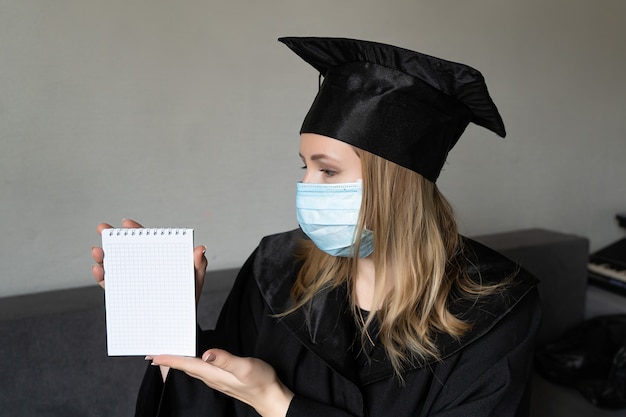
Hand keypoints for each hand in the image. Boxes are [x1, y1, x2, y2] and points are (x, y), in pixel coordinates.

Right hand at [91, 219, 207, 303]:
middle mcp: (143, 267)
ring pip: (114, 265)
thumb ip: (198, 264)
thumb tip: (200, 249)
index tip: (126, 224)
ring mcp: (133, 280)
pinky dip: (102, 278)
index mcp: (158, 258)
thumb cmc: (189, 296)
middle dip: (111, 238)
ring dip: (103, 256)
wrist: (179, 323)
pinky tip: (99, 271)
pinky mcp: (125, 294)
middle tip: (102, 228)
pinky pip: (111, 285)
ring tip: (98, 251)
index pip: (146, 241)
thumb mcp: (196, 278)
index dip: (136, 231)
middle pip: (125, 249)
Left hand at [149, 349, 293, 416]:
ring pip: (190, 369)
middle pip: (184, 367)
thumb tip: (206, 353)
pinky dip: (190, 363)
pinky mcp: (221, 378)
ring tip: (167, 356)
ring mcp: (215, 379)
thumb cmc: (260, 381)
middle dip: (168, 360)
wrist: (270, 396)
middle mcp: (211, 377)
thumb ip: (225, 360)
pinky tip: (192, 360)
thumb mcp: (245, 367)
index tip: (153, 355)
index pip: (185, 364)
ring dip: (177, 362)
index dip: (168, 359)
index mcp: (213, 373)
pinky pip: (199, 370)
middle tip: (153, 353)